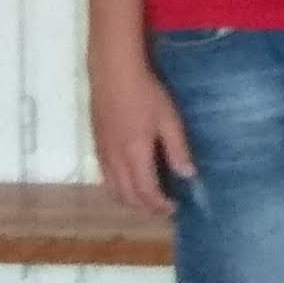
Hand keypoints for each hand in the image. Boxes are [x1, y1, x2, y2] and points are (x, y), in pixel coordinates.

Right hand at [90, 51, 195, 215]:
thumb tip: (188, 175)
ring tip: (148, 197)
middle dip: (145, 206)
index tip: (174, 208)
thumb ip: (178, 149)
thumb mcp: (169, 120)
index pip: (146, 192)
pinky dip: (118, 187)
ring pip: (113, 189)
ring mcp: (102, 153)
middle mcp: (115, 160)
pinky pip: (105, 177)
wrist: (113, 74)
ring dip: (130, 199)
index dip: (160, 205)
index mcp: (135, 155)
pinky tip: (130, 179)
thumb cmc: (146, 94)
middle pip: (127, 196)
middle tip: (163, 206)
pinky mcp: (96, 145)